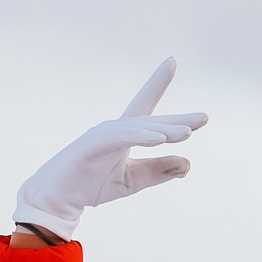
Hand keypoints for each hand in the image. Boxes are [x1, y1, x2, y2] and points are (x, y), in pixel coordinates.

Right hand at [13, 58, 207, 240]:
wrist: (57, 200)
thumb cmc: (90, 186)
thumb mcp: (132, 180)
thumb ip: (157, 171)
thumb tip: (188, 163)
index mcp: (124, 135)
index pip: (146, 107)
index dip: (158, 84)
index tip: (172, 62)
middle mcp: (115, 129)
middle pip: (151, 120)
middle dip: (177, 120)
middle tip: (203, 118)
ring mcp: (103, 135)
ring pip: (139, 129)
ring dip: (164, 131)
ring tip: (187, 134)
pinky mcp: (92, 145)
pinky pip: (121, 138)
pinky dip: (140, 137)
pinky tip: (159, 140)